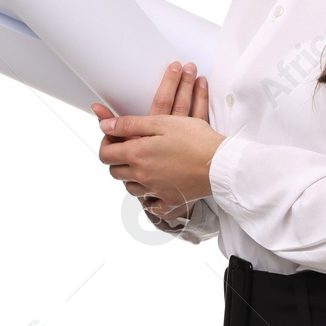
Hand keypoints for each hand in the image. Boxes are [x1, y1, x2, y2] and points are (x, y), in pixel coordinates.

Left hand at [92, 61, 214, 220]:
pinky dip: (148, 196)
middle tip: (130, 148)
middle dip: (117, 159)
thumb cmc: (195, 138)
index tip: (115, 136)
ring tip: (144, 164)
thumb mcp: (162, 122)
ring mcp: (154, 191)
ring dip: (130, 176)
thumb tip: (103, 126)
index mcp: (137, 154)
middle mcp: (141, 175)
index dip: (106, 143)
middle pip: (114, 171)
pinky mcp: (168, 201)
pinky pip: (149, 204)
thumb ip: (129, 124)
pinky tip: (155, 186)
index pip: (105, 154)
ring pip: (129, 187)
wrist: (221, 163)